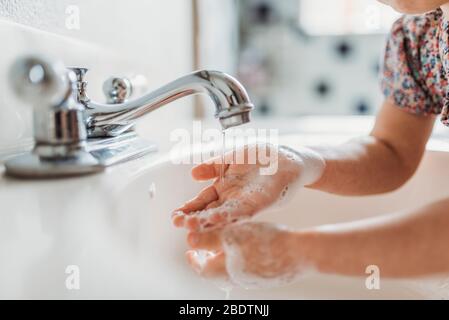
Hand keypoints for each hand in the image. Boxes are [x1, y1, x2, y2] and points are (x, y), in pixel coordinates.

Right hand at [172, 144, 324, 231]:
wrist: (288, 157)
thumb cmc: (261, 157)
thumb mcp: (231, 159)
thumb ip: (213, 166)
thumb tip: (193, 173)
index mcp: (224, 189)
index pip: (202, 201)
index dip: (189, 208)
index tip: (174, 215)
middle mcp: (232, 199)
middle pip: (210, 211)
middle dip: (194, 218)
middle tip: (177, 223)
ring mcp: (246, 202)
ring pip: (224, 215)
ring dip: (208, 221)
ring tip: (192, 225)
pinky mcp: (261, 202)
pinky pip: (244, 210)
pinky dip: (231, 215)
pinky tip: (218, 218)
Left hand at [185, 222, 311, 287]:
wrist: (299, 254)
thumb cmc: (264, 244)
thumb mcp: (230, 235)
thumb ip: (208, 238)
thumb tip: (189, 239)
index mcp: (225, 271)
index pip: (202, 268)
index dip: (194, 259)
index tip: (190, 253)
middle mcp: (238, 279)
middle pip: (216, 272)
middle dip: (209, 259)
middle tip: (207, 249)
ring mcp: (254, 279)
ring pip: (233, 270)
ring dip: (226, 258)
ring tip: (227, 245)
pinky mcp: (268, 276)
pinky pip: (249, 269)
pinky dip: (241, 259)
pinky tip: (249, 247)